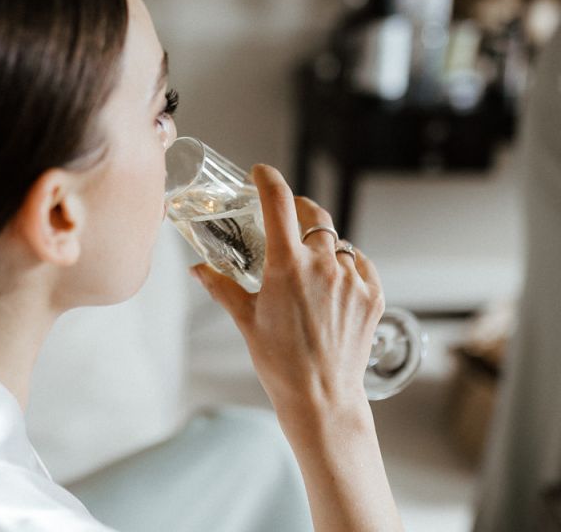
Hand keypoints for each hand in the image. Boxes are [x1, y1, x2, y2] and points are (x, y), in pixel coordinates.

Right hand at [191, 164, 384, 425]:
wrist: (322, 399)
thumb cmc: (279, 362)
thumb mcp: (245, 319)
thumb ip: (221, 286)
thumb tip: (197, 268)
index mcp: (287, 266)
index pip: (278, 201)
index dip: (268, 178)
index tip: (260, 172)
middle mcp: (323, 265)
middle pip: (313, 213)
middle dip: (297, 209)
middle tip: (285, 219)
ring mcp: (352, 279)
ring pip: (336, 240)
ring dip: (320, 242)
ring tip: (308, 263)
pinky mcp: (373, 294)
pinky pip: (360, 262)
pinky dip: (345, 263)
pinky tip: (333, 280)